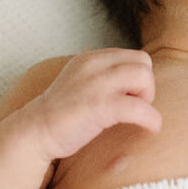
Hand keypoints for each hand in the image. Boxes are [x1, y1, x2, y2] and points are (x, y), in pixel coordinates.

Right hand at [26, 48, 161, 160]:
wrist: (35, 132)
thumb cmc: (64, 115)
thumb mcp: (83, 84)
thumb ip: (105, 77)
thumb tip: (138, 83)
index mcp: (91, 58)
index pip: (134, 56)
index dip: (139, 78)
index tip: (131, 98)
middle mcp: (93, 64)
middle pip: (143, 62)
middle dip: (146, 85)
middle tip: (135, 106)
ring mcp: (95, 84)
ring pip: (144, 77)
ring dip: (148, 98)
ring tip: (137, 115)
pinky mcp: (98, 106)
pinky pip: (139, 107)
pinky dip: (152, 119)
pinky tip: (151, 128)